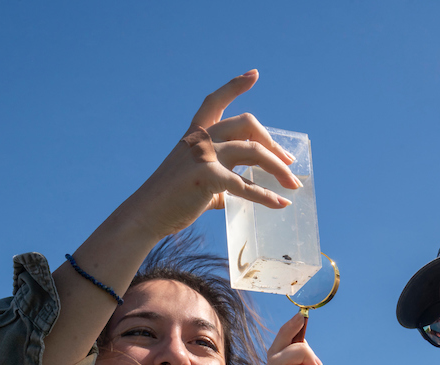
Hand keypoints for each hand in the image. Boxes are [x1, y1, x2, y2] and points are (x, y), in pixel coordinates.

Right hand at [129, 69, 301, 241]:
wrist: (146, 215)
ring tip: (293, 184)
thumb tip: (236, 194)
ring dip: (278, 168)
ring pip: (254, 152)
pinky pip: (246, 186)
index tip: (254, 74)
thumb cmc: (171, 201)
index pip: (215, 101)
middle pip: (247, 124)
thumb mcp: (198, 181)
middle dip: (272, 143)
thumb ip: (219, 181)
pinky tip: (280, 204)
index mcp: (196, 135)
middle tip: (288, 162)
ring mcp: (204, 155)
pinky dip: (267, 196)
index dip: (235, 86)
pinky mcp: (208, 177)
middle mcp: (201, 139)